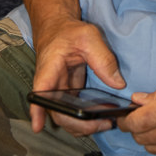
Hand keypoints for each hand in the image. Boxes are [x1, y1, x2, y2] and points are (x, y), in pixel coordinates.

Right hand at [30, 16, 125, 137]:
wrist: (61, 28)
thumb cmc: (70, 31)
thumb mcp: (89, 37)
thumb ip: (103, 58)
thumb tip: (118, 84)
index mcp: (50, 68)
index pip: (40, 92)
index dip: (37, 111)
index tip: (38, 127)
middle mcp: (51, 84)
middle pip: (58, 112)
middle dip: (78, 124)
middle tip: (101, 124)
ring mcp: (60, 90)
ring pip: (66, 116)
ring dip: (83, 125)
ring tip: (105, 123)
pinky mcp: (69, 91)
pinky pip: (74, 109)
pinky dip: (86, 117)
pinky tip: (101, 118)